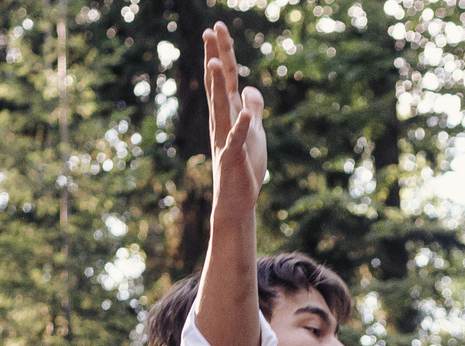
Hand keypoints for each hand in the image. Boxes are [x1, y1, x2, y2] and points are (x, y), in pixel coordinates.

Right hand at [202, 23, 265, 218]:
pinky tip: (245, 114)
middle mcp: (223, 122)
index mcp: (230, 114)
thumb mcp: (254, 132)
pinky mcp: (233, 157)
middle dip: (215, 57)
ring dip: (216, 87)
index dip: (222, 53)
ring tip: (212, 63)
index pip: (225, 78)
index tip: (216, 27)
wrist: (236, 201)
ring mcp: (225, 139)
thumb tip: (251, 87)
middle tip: (210, 30)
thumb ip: (253, 109)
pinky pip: (236, 139)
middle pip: (218, 84)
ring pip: (220, 108)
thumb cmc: (244, 167)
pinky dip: (241, 127)